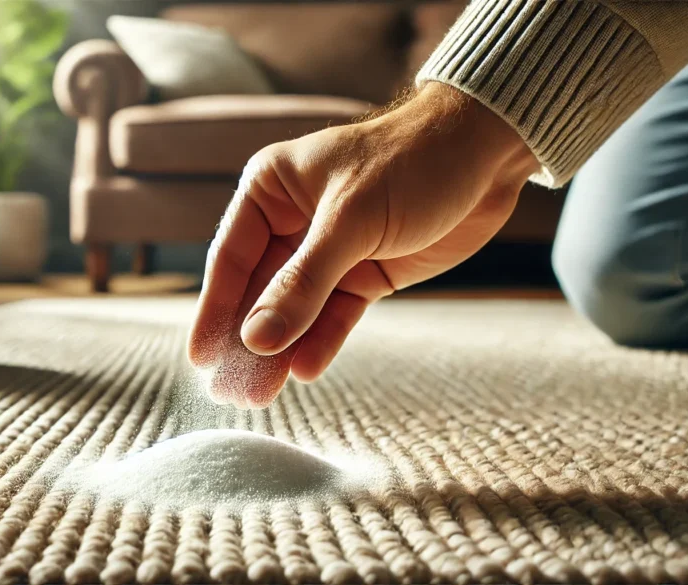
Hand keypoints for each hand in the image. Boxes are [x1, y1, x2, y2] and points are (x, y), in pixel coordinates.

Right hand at [188, 83, 539, 407]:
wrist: (487, 152)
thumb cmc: (410, 162)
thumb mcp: (349, 220)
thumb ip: (303, 283)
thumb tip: (255, 339)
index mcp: (271, 190)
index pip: (231, 258)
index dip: (215, 310)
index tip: (201, 358)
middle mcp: (292, 221)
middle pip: (259, 291)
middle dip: (247, 341)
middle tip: (229, 392)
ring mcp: (329, 251)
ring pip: (295, 310)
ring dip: (280, 351)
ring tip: (260, 396)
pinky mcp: (365, 274)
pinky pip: (335, 315)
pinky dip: (321, 342)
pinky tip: (306, 371)